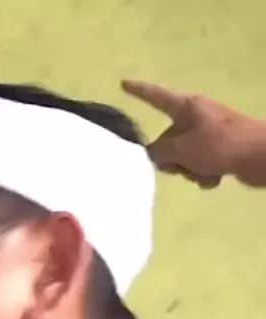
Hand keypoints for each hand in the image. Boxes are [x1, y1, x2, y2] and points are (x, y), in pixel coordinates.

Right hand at [121, 80, 261, 188]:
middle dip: (171, 158)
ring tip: (203, 173)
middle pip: (168, 138)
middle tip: (179, 167)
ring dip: (189, 170)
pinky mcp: (221, 149)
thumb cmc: (218, 145)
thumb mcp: (181, 149)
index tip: (123, 83)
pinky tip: (214, 178)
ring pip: (184, 155)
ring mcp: (209, 133)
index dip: (138, 91)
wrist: (258, 155)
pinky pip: (200, 164)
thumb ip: (160, 153)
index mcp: (186, 107)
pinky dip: (204, 173)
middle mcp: (196, 116)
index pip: (155, 96)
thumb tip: (153, 156)